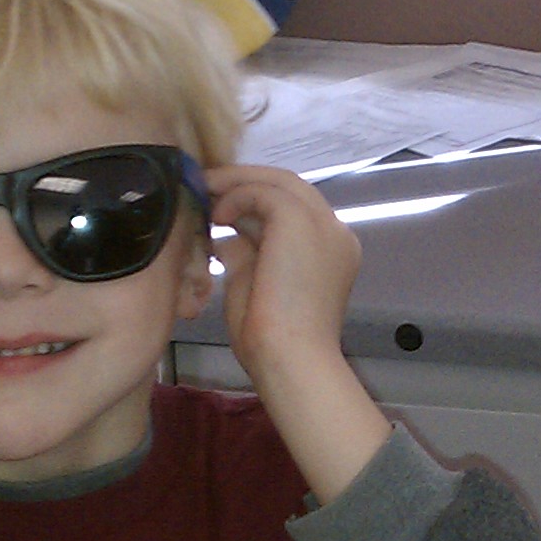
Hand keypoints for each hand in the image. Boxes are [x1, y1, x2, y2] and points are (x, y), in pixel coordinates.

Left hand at [204, 162, 361, 380]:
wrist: (290, 358)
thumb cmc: (271, 337)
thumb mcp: (255, 282)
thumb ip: (247, 252)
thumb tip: (228, 232)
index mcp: (331, 250)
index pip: (295, 209)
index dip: (257, 201)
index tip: (222, 204)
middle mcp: (336, 232)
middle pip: (291, 187)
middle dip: (247, 182)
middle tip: (207, 185)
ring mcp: (324, 223)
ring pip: (280, 182)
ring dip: (239, 183)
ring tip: (205, 192)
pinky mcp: (301, 220)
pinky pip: (264, 192)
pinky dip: (237, 197)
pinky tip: (217, 217)